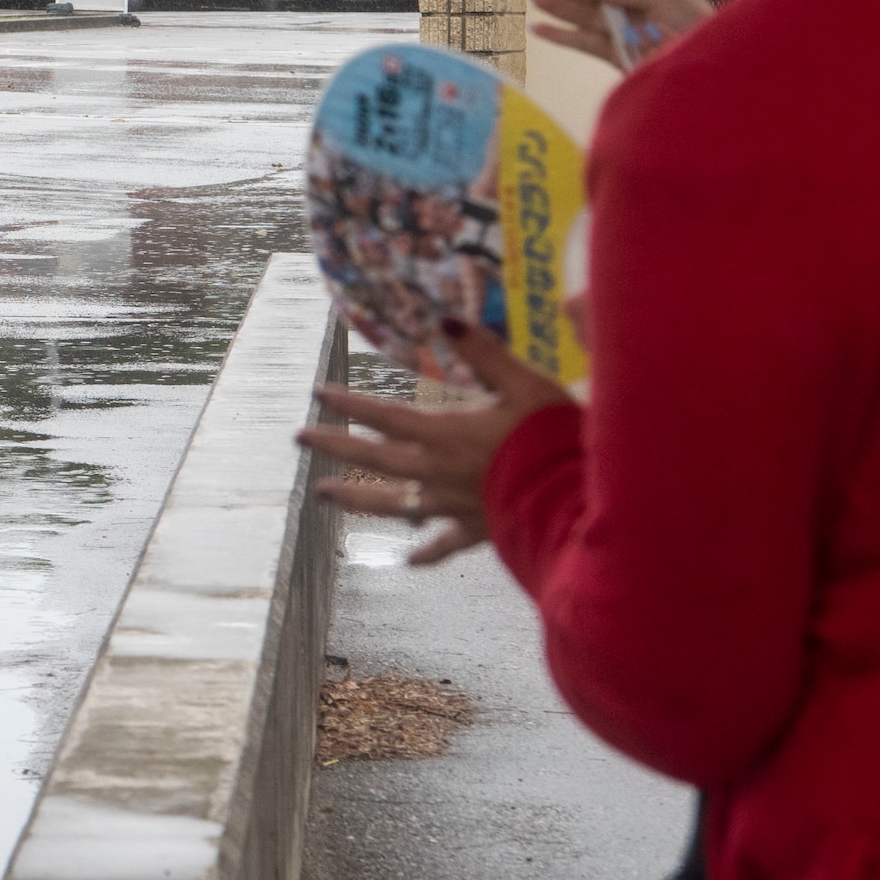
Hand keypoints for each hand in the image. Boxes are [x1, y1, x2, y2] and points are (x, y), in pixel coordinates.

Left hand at [297, 319, 571, 564]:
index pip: (383, 415)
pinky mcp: (476, 530)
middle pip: (374, 459)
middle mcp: (438, 471)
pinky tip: (409, 559)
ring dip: (357, 498)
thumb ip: (485, 353)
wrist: (579, 501)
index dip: (348, 403)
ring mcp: (453, 505)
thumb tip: (446, 320)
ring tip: (324, 495)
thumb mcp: (524, 384)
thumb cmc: (552, 438)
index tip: (317, 393)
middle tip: (300, 438)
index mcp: (446, 434)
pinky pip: (443, 545)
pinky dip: (425, 551)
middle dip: (334, 447)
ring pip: (393, 504)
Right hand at [530, 0, 712, 69]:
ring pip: (585, 19)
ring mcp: (624, 34)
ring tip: (535, 0)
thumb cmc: (695, 20)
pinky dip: (562, 37)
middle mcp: (633, 12)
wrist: (709, 57)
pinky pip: (584, 44)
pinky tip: (540, 29)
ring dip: (559, 10)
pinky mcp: (616, 56)